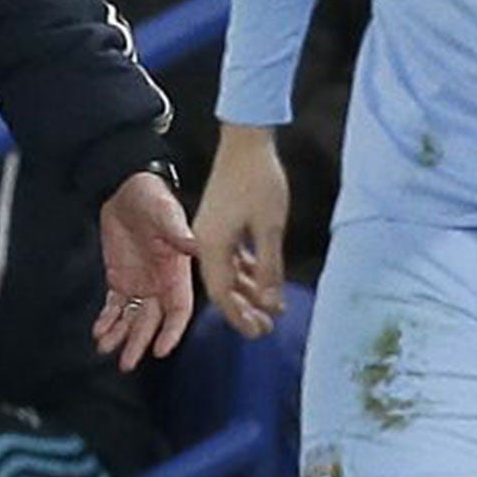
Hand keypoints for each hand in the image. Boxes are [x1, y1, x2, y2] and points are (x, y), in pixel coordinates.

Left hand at [93, 169, 198, 370]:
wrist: (126, 187)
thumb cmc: (152, 196)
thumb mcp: (164, 211)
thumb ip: (176, 230)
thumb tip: (194, 244)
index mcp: (177, 273)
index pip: (178, 310)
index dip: (171, 331)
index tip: (160, 350)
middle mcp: (160, 283)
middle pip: (152, 321)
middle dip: (140, 343)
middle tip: (127, 364)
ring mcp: (140, 283)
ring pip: (133, 319)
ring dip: (121, 336)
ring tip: (107, 351)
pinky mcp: (119, 278)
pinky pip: (114, 306)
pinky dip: (107, 320)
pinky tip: (99, 332)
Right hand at [192, 123, 290, 338]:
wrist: (245, 142)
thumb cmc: (258, 181)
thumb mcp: (269, 228)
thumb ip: (269, 268)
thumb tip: (271, 305)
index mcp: (211, 245)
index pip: (221, 293)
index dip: (240, 318)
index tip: (260, 334)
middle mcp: (204, 241)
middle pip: (221, 287)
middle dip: (244, 310)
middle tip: (268, 327)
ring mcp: (210, 232)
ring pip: (226, 273)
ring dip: (248, 292)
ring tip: (272, 308)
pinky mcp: (220, 223)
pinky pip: (230, 257)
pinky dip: (247, 272)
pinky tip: (264, 279)